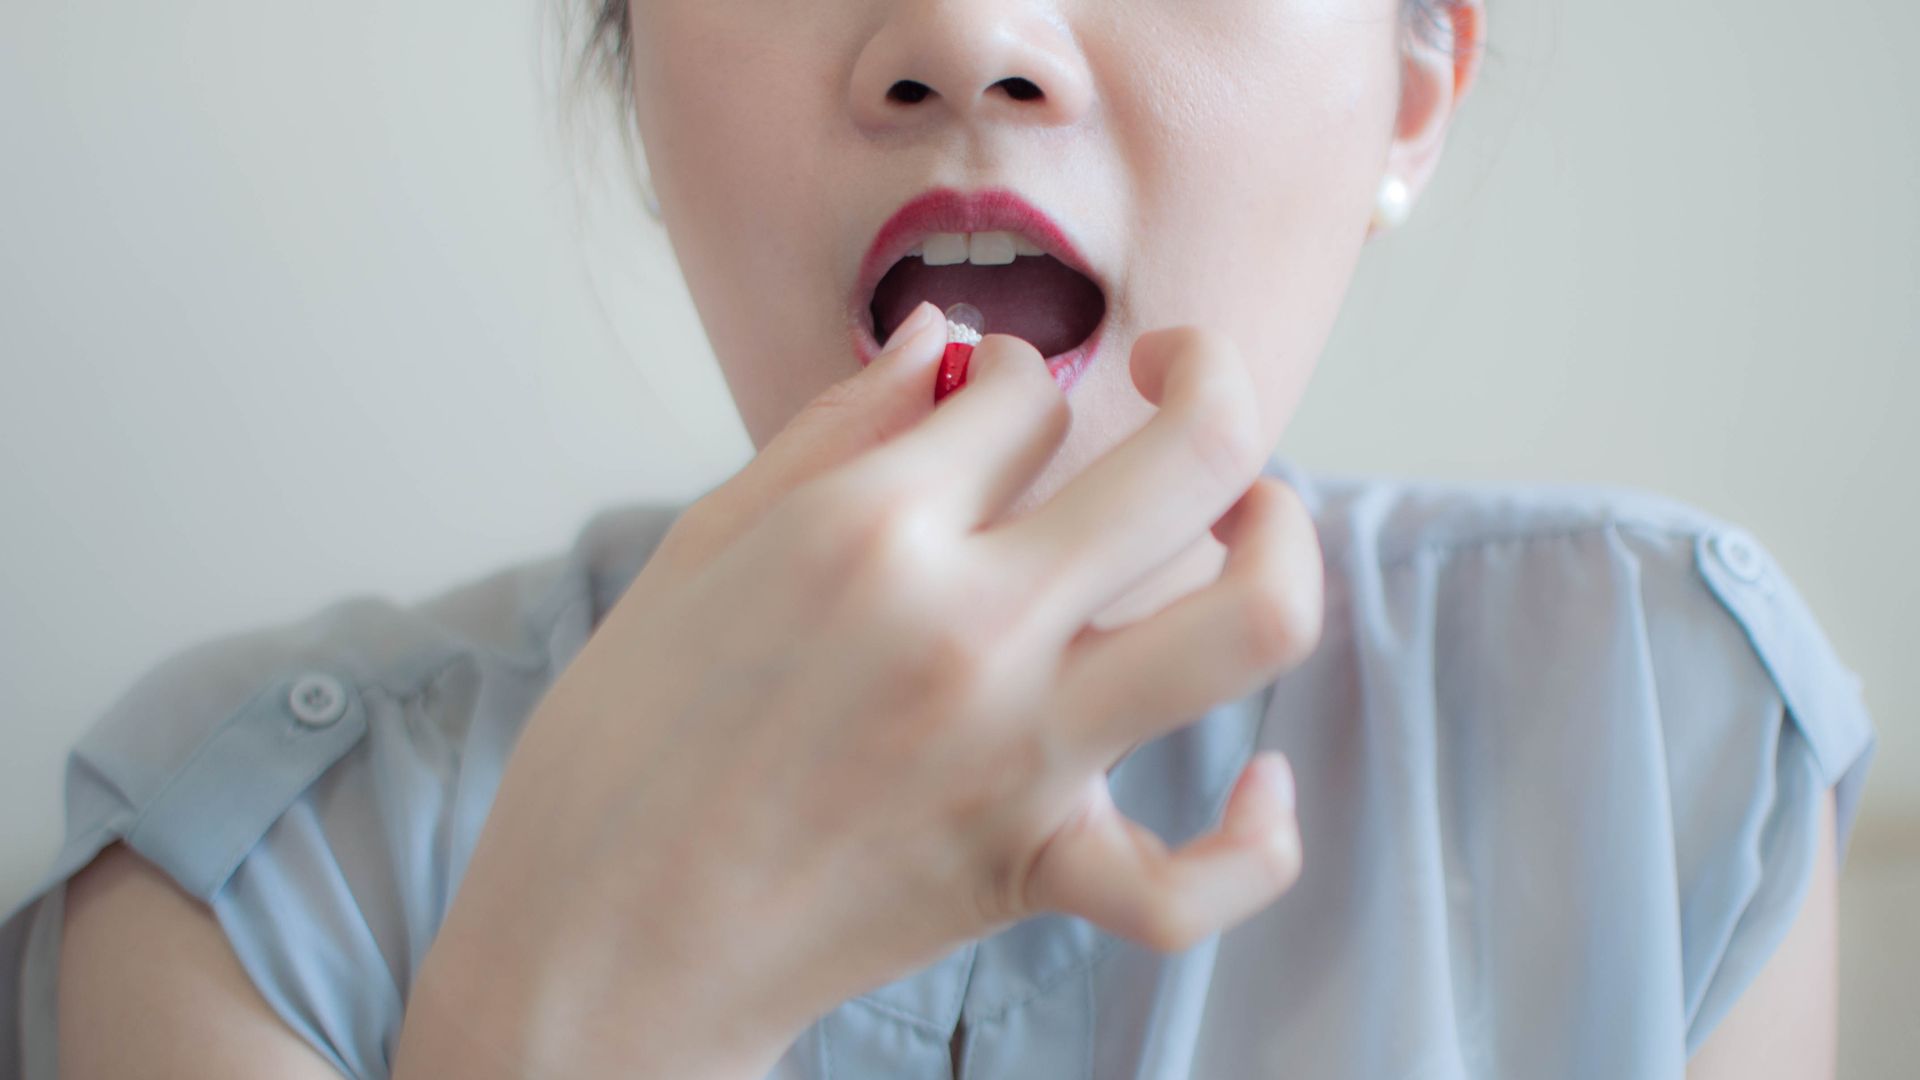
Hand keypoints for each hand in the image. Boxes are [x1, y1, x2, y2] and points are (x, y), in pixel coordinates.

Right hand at [408, 302, 1323, 1078]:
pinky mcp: (1030, 871)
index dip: (1017, 375)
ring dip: (1284, 546)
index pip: (1024, 390)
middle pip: (1191, 453)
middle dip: (1209, 381)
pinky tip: (1261, 785)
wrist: (595, 943)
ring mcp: (1018, 754)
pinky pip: (1193, 884)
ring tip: (1254, 521)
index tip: (991, 401)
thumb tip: (941, 344)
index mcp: (864, 527)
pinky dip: (1254, 842)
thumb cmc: (620, 746)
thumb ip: (834, 430)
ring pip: (1251, 623)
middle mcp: (967, 625)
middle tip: (1183, 381)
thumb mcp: (700, 546)